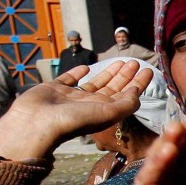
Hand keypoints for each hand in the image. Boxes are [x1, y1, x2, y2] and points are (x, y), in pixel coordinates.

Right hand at [0, 61, 152, 160]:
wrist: (36, 122)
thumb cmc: (73, 121)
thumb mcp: (107, 113)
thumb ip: (126, 104)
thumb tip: (137, 94)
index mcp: (104, 111)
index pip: (127, 95)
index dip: (139, 83)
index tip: (148, 70)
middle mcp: (90, 104)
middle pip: (113, 88)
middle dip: (126, 76)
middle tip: (134, 62)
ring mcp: (71, 97)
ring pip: (95, 82)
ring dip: (108, 73)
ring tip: (120, 62)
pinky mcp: (54, 89)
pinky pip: (69, 79)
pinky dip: (78, 73)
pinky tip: (86, 67)